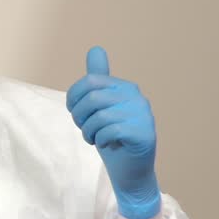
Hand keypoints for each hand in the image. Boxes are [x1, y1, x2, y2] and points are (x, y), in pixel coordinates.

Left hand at [66, 46, 160, 218]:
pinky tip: (108, 144)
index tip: (76, 114)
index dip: (74, 99)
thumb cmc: (111, 137)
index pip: (89, 82)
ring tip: (96, 138)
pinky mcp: (144, 133)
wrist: (128, 169)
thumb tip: (95, 48)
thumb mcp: (99, 107)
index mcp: (124, 87)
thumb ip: (97, 80)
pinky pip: (110, 130)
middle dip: (80, 116)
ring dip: (89, 131)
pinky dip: (101, 140)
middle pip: (92, 98)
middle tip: (86, 129)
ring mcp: (143, 115)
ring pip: (99, 116)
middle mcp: (137, 97)